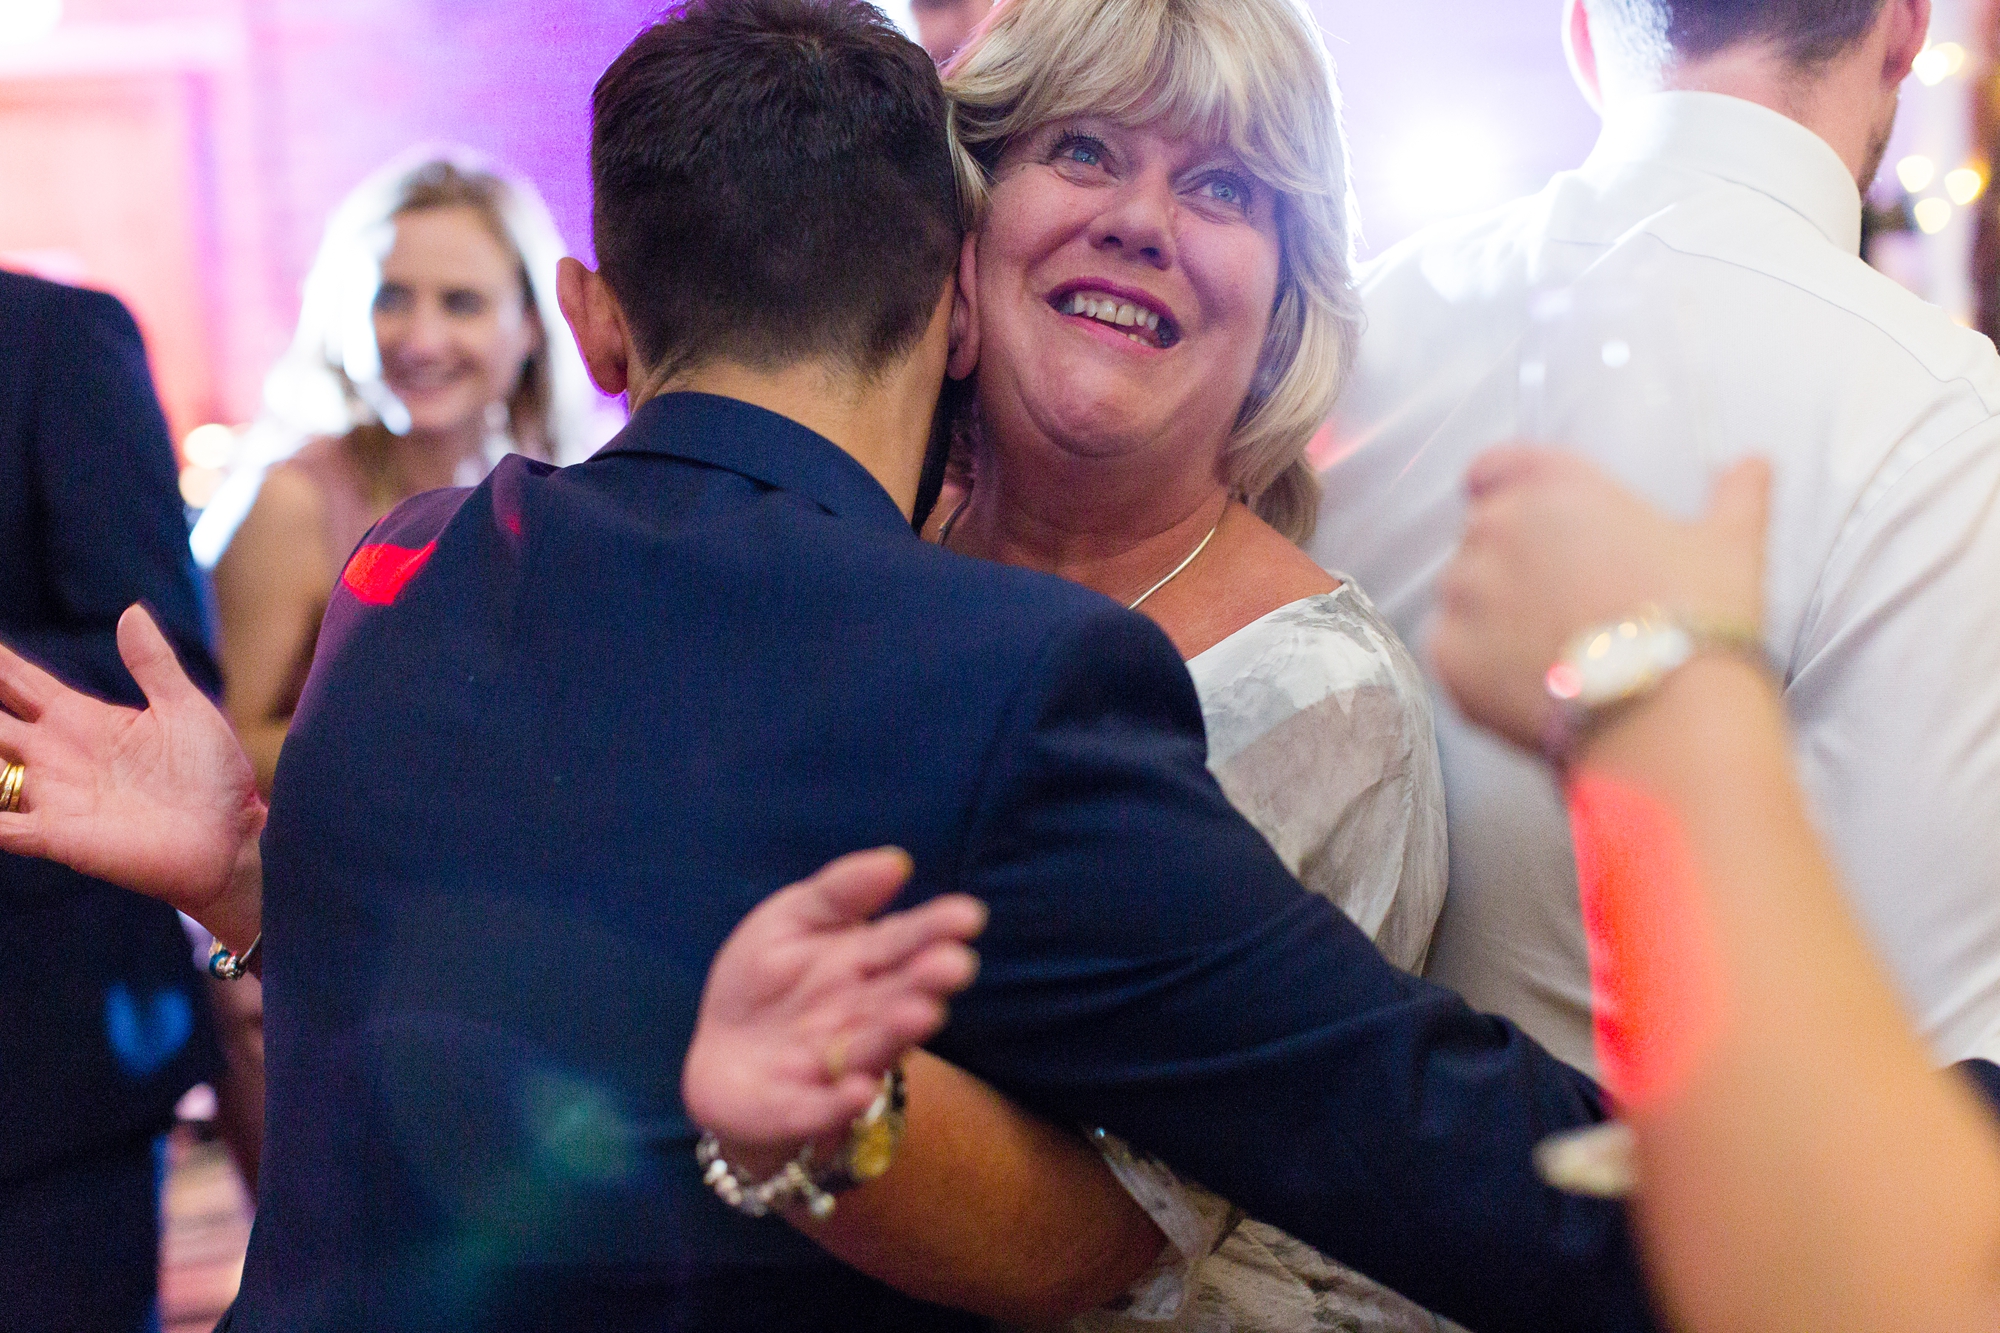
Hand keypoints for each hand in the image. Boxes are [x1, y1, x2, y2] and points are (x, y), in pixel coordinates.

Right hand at [0, 605, 264, 924]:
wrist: (234, 837)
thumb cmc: (214, 776)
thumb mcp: (185, 708)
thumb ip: (152, 664)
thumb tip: (130, 611)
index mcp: (82, 719)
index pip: (18, 682)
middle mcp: (56, 755)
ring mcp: (53, 795)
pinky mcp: (59, 835)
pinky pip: (2, 826)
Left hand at [683, 847, 986, 1152]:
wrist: (722, 1056)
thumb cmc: (763, 981)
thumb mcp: (789, 921)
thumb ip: (840, 892)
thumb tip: (898, 860)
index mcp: (863, 964)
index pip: (904, 941)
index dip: (935, 928)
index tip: (968, 915)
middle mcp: (862, 1015)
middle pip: (899, 995)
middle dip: (926, 982)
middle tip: (954, 965)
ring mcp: (835, 1064)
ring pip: (873, 1048)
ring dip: (897, 1033)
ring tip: (922, 1013)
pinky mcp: (800, 1108)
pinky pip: (822, 1106)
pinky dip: (839, 1102)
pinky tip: (858, 1087)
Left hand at [1432, 448, 1770, 750]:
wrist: (1665, 714)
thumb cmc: (1699, 618)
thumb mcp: (1731, 547)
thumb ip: (1736, 496)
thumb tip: (1755, 463)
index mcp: (1554, 487)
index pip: (1494, 467)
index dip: (1502, 489)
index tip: (1526, 521)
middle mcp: (1497, 528)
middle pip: (1481, 533)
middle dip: (1511, 561)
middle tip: (1562, 603)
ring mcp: (1465, 591)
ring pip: (1461, 592)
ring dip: (1490, 612)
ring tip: (1549, 650)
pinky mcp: (1447, 653)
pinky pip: (1449, 648)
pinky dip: (1477, 663)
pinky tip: (1528, 682)